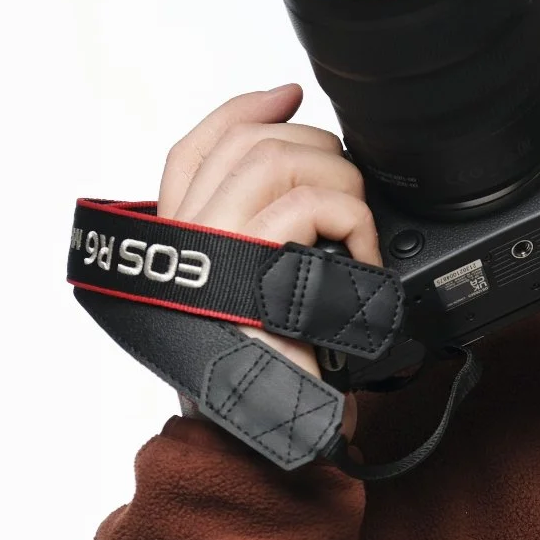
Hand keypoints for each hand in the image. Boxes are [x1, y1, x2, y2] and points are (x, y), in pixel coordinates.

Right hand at [159, 84, 374, 433]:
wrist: (261, 446)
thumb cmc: (271, 376)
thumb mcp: (264, 294)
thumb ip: (265, 237)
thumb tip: (313, 169)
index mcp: (179, 243)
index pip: (194, 148)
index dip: (244, 109)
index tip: (291, 93)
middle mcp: (183, 242)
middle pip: (247, 144)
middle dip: (316, 148)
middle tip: (350, 190)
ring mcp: (210, 253)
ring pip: (278, 160)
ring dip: (339, 182)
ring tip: (355, 230)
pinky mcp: (249, 269)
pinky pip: (307, 205)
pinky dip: (351, 221)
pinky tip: (361, 260)